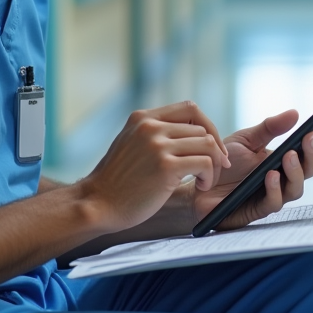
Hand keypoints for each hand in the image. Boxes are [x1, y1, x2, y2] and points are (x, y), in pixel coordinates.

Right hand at [81, 102, 230, 232]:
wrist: (97, 204)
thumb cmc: (118, 181)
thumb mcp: (132, 143)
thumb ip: (155, 133)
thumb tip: (192, 133)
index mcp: (143, 117)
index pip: (190, 108)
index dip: (208, 126)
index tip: (212, 147)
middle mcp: (150, 127)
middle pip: (202, 128)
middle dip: (214, 150)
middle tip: (212, 171)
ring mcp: (157, 145)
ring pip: (207, 144)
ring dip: (214, 165)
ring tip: (205, 181)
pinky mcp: (165, 166)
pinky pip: (205, 163)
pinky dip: (209, 176)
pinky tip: (200, 187)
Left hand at [182, 110, 312, 231]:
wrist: (198, 183)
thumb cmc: (225, 162)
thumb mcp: (246, 140)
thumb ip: (269, 128)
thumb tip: (295, 113)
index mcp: (286, 158)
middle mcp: (285, 178)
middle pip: (312, 169)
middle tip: (310, 137)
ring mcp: (274, 195)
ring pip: (297, 189)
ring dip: (296, 171)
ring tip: (288, 155)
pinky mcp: (258, 210)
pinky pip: (274, 203)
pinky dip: (275, 189)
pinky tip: (270, 175)